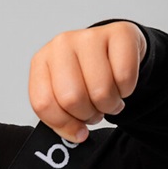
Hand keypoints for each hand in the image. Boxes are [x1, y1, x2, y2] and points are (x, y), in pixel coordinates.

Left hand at [28, 22, 146, 143]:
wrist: (112, 47)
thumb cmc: (84, 74)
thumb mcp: (63, 94)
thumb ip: (61, 117)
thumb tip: (78, 135)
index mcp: (41, 62)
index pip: (43, 103)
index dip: (63, 125)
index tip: (77, 131)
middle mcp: (61, 45)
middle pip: (72, 99)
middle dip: (88, 114)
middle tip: (95, 110)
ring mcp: (90, 36)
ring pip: (101, 91)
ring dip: (110, 105)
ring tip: (109, 99)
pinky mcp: (119, 33)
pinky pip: (125, 77)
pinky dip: (127, 90)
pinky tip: (120, 83)